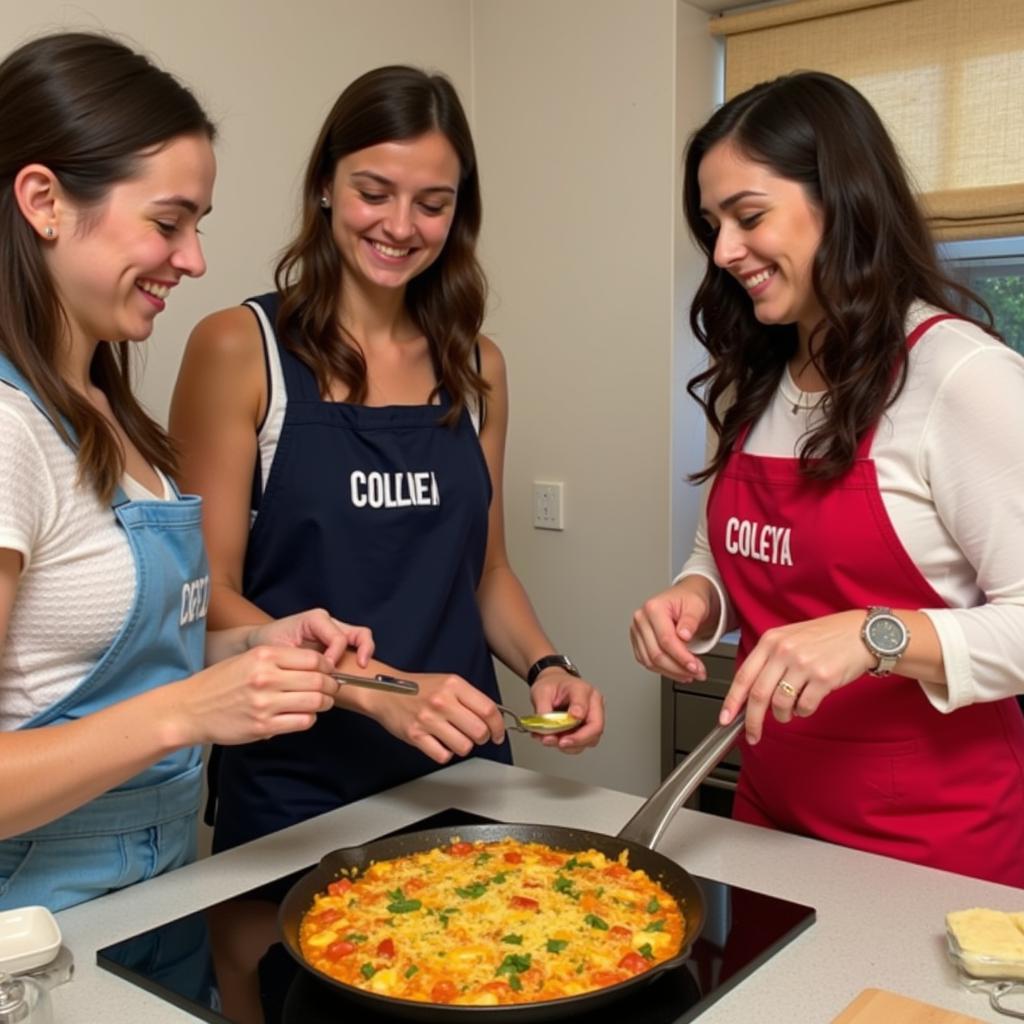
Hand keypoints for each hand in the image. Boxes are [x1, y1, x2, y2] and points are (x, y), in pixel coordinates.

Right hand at [166, 645, 341, 746]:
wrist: (190, 709)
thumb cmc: (220, 682)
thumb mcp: (248, 659)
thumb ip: (280, 660)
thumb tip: (318, 666)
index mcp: (264, 656)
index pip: (314, 659)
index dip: (327, 666)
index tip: (329, 672)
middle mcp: (266, 677)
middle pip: (319, 680)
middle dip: (332, 686)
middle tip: (331, 689)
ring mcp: (265, 703)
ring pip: (315, 702)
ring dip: (324, 703)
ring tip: (320, 703)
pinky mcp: (263, 726)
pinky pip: (302, 722)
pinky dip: (309, 718)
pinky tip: (302, 715)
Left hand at [248, 608, 373, 667]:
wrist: (259, 643)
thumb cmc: (267, 645)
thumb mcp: (279, 652)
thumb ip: (300, 660)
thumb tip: (322, 674)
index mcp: (315, 620)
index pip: (337, 638)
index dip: (335, 657)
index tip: (326, 673)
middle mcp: (328, 622)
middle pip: (358, 632)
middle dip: (362, 650)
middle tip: (358, 667)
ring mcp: (334, 631)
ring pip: (361, 637)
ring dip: (363, 653)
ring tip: (359, 669)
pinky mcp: (335, 642)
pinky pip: (355, 646)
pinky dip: (358, 657)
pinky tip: (351, 673)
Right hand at [360, 673, 505, 764]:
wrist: (385, 691)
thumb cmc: (419, 689)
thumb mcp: (447, 683)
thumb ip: (470, 698)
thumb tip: (493, 717)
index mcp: (454, 685)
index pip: (488, 710)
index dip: (498, 726)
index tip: (498, 734)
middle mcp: (442, 701)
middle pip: (479, 732)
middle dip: (483, 738)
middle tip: (477, 736)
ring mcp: (428, 719)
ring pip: (464, 747)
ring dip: (463, 746)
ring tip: (455, 737)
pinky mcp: (416, 736)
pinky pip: (443, 756)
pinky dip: (445, 753)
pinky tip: (440, 743)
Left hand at [529, 671, 604, 752]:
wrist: (553, 685)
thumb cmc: (551, 685)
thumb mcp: (541, 692)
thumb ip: (544, 709)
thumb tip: (546, 729)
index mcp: (582, 689)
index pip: (584, 705)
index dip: (577, 717)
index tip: (567, 723)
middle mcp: (593, 704)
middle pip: (595, 727)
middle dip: (577, 739)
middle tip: (560, 742)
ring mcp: (592, 718)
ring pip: (590, 740)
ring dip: (570, 745)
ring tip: (551, 740)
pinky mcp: (587, 730)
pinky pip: (581, 743)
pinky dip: (567, 746)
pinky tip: (554, 740)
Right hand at [630, 579, 711, 682]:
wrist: (686, 598)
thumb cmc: (690, 599)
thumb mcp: (697, 606)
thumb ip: (690, 620)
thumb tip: (684, 635)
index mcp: (653, 608)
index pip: (665, 640)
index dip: (681, 656)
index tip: (695, 666)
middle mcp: (641, 619)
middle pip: (656, 653)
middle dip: (678, 667)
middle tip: (696, 672)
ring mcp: (637, 631)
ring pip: (650, 661)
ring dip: (671, 672)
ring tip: (689, 673)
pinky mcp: (639, 641)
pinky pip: (647, 661)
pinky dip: (663, 670)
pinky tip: (677, 671)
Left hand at [720, 610, 874, 743]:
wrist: (862, 633)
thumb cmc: (826, 637)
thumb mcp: (789, 638)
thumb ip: (768, 660)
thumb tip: (749, 692)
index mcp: (770, 641)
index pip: (743, 676)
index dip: (732, 701)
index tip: (725, 718)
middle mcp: (783, 651)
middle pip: (758, 695)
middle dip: (752, 721)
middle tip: (752, 734)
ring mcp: (803, 664)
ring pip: (780, 703)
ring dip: (782, 715)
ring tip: (788, 712)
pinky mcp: (823, 678)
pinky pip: (804, 706)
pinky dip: (803, 712)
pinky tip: (807, 704)